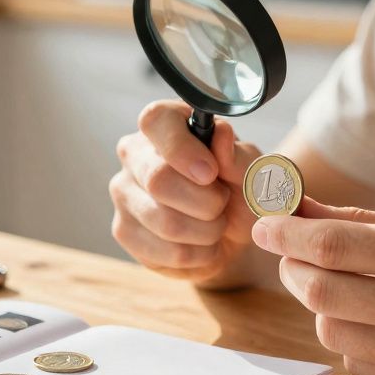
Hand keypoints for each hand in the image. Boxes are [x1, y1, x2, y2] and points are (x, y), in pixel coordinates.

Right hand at [110, 100, 261, 286]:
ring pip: (165, 222)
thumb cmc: (239, 190)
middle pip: (158, 179)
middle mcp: (135, 153)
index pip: (155, 121)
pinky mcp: (123, 231)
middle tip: (223, 203)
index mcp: (165, 123)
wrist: (232, 235)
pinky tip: (202, 244)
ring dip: (207, 231)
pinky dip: (199, 254)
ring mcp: (124, 192)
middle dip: (206, 201)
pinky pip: (166, 252)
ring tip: (216, 224)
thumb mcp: (251, 171)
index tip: (210, 173)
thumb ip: (239, 155)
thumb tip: (221, 134)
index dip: (182, 149)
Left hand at [251, 198, 374, 374]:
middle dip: (292, 267)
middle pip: (318, 290)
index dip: (284, 234)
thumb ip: (367, 223)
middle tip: (292, 255)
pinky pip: (358, 364)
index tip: (264, 223)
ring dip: (322, 307)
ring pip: (330, 332)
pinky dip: (353, 340)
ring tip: (345, 290)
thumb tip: (300, 208)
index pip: (330, 246)